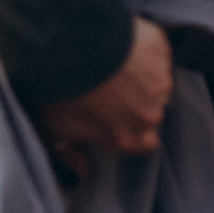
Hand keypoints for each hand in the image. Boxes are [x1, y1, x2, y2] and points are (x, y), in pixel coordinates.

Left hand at [40, 17, 173, 179]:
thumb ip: (69, 154)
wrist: (66, 45)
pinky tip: (117, 40)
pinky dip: (140, 44)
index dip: (127, 127)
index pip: (142, 142)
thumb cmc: (58, 89)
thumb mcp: (53, 127)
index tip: (110, 114)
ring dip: (138, 72)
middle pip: (149, 111)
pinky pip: (154, 49)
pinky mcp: (160, 48)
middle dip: (134, 100)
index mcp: (130, 139)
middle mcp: (151, 115)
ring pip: (154, 80)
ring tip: (109, 60)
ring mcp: (160, 80)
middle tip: (107, 84)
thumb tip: (81, 171)